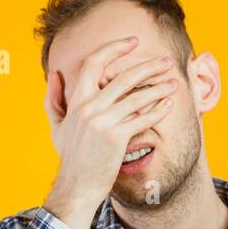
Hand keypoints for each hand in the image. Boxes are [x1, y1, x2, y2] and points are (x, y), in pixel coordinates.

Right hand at [41, 35, 177, 228]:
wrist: (76, 186)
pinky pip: (142, 119)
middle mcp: (89, 107)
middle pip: (123, 77)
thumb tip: (55, 75)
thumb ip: (54, 99)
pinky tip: (169, 105)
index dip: (114, 48)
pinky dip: (157, 111)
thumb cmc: (70, 157)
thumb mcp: (58, 126)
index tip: (132, 42)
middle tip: (164, 62)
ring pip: (136, 97)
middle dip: (147, 67)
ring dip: (158, 88)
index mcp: (77, 100)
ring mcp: (103, 122)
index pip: (94, 63)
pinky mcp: (116, 138)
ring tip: (173, 82)